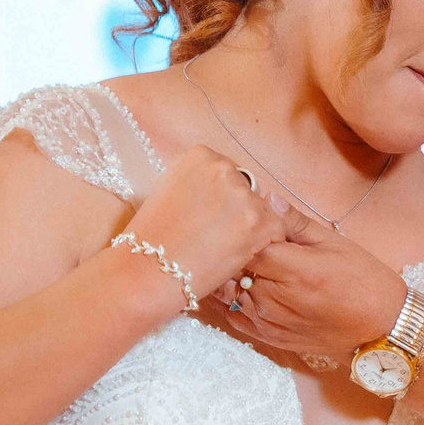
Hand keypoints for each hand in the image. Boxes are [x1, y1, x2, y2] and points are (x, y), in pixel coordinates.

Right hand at [123, 146, 301, 296]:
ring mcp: (243, 195)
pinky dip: (264, 245)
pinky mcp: (260, 221)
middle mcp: (223, 168)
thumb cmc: (151, 238)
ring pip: (263, 211)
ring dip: (251, 230)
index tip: (207, 218)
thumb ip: (197, 183)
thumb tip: (217, 192)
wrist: (147, 269)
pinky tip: (238, 256)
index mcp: (199, 155)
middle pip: (247, 190)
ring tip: (221, 249)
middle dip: (237, 212)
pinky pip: (277, 230)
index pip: (226, 173)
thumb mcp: (168, 191)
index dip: (221, 200)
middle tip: (214, 237)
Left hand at [236, 217, 410, 362]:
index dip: (244, 229)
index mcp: (292, 270)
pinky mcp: (268, 336)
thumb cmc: (363, 281)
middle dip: (237, 249)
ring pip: (228, 290)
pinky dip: (232, 299)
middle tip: (245, 237)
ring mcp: (268, 320)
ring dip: (233, 274)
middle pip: (233, 266)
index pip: (245, 243)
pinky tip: (243, 286)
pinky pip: (233, 315)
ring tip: (247, 262)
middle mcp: (274, 298)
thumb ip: (295, 223)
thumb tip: (267, 199)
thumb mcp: (334, 242)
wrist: (380, 327)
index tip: (251, 220)